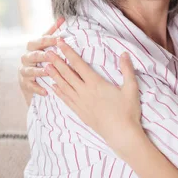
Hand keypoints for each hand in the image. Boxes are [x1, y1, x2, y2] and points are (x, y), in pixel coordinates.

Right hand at [18, 17, 63, 97]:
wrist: (29, 77)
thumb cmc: (40, 57)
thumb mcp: (44, 44)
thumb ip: (52, 32)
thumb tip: (62, 18)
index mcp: (32, 47)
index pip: (38, 41)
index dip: (48, 40)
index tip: (60, 39)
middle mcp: (26, 58)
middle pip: (33, 55)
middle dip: (43, 55)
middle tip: (52, 55)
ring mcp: (24, 71)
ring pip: (30, 70)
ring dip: (40, 71)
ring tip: (48, 72)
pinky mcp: (24, 83)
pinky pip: (30, 86)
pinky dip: (37, 88)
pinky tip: (46, 91)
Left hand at [46, 40, 141, 157]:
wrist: (121, 134)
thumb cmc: (128, 111)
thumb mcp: (131, 88)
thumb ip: (127, 69)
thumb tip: (124, 53)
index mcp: (96, 83)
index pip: (79, 64)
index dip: (69, 52)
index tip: (60, 43)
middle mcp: (85, 92)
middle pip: (67, 74)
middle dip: (57, 62)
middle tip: (46, 52)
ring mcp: (81, 103)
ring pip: (64, 86)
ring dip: (54, 75)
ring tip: (45, 66)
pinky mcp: (80, 113)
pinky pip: (66, 100)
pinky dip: (58, 92)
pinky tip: (53, 87)